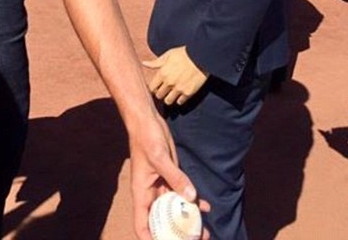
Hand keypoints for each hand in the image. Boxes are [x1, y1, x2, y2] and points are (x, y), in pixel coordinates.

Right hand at [130, 112, 208, 239]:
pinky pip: (182, 193)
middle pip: (162, 221)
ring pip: (175, 209)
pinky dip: (194, 201)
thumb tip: (191, 196)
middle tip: (195, 238)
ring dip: (188, 219)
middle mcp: (151, 194)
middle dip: (177, 233)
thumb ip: (175, 177)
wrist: (147, 120)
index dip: (152, 238)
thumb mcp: (159, 158)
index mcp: (141, 194)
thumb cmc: (146, 138)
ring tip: (205, 230)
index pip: (142, 225)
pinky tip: (206, 206)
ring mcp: (161, 185)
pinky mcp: (171, 176)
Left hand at [143, 47, 207, 106]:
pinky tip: (181, 93)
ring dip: (169, 98)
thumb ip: (156, 62)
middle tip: (165, 90)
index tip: (157, 86)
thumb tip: (144, 63)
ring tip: (172, 93)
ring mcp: (179, 89)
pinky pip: (180, 102)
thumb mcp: (168, 55)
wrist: (201, 56)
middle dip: (161, 93)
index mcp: (162, 73)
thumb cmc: (184, 53)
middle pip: (159, 96)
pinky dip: (179, 99)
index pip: (152, 88)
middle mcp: (169, 83)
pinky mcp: (188, 93)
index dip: (153, 88)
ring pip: (168, 101)